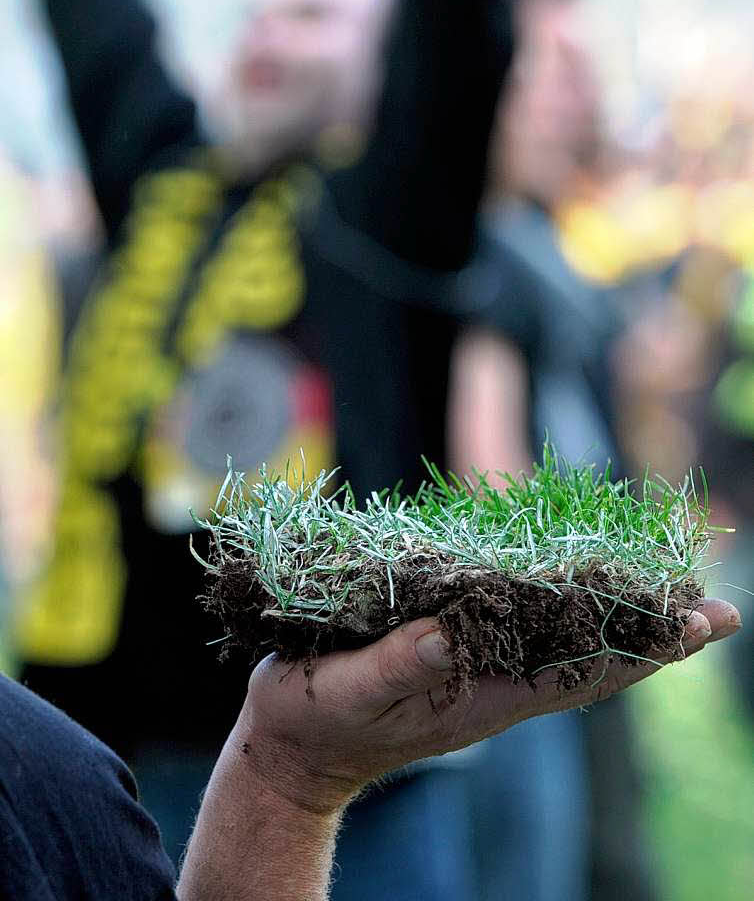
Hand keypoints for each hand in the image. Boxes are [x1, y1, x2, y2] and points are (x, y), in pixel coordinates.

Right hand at [238, 597, 740, 814]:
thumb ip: (397, 666)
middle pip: (592, 658)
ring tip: (667, 593)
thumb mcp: (348, 691)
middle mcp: (495, 682)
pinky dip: (565, 608)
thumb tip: (450, 633)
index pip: (585, 672)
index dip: (645, 648)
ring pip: (567, 643)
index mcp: (483, 695)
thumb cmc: (315, 720)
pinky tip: (574, 588)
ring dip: (620, 619)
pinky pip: (527, 631)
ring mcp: (478, 671)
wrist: (293, 751)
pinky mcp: (455, 656)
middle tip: (715, 608)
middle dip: (653, 633)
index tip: (701, 622)